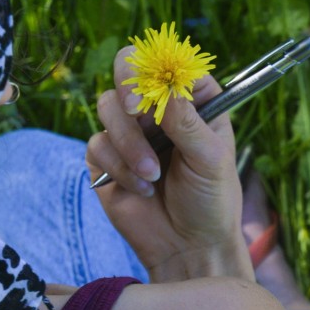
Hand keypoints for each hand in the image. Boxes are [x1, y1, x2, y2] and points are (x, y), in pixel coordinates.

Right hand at [86, 46, 253, 282]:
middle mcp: (158, 109)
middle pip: (127, 68)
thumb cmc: (211, 200)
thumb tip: (164, 85)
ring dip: (129, 142)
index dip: (159, 65)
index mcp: (193, 101)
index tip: (159, 84)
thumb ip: (187, 121)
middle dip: (129, 86)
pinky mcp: (106, 158)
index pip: (171, 62)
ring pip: (108, 106)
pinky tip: (143, 189)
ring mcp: (130, 131)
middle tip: (136, 110)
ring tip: (153, 174)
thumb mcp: (211, 158)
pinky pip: (97, 144)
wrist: (189, 246)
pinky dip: (119, 167)